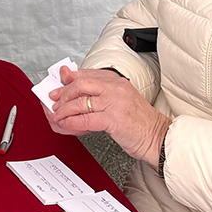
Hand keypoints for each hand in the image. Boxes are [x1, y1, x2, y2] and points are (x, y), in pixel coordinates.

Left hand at [46, 67, 170, 166]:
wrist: (158, 138)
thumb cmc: (139, 122)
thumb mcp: (119, 102)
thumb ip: (98, 94)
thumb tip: (76, 89)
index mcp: (117, 81)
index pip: (86, 74)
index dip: (68, 80)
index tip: (58, 86)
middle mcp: (115, 88)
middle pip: (80, 84)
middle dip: (63, 93)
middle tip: (53, 101)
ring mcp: (114, 102)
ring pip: (80, 101)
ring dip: (63, 110)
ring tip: (56, 116)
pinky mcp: (113, 119)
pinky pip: (85, 119)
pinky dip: (71, 122)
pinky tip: (65, 124)